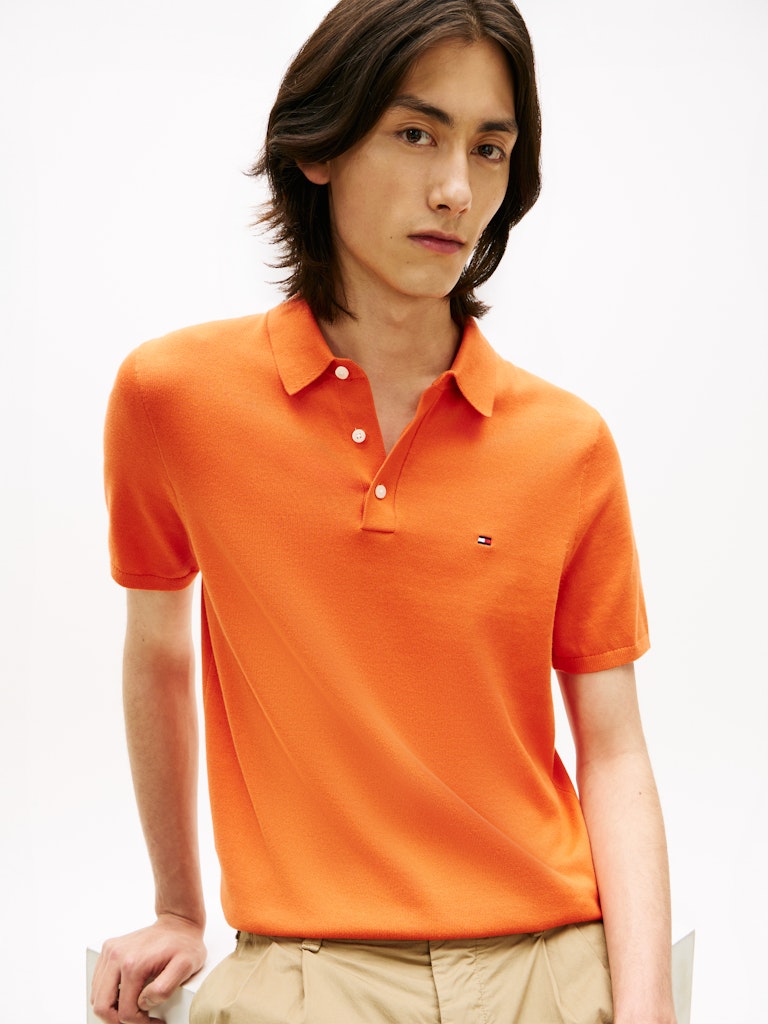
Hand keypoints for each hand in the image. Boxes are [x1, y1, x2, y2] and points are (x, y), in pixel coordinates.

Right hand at [90, 914, 205, 1022]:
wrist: (178, 921)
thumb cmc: (184, 944)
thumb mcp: (185, 967)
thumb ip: (164, 989)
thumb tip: (144, 1003)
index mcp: (133, 964)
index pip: (125, 1012)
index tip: (153, 1022)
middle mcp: (116, 956)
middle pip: (102, 1006)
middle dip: (117, 1021)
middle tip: (137, 1020)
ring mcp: (110, 951)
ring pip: (97, 996)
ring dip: (111, 1008)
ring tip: (133, 1008)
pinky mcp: (108, 949)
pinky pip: (98, 982)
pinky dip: (107, 994)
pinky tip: (126, 994)